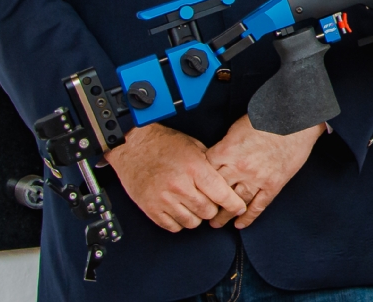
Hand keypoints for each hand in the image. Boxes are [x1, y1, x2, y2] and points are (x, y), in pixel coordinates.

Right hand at [103, 122, 246, 232]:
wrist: (133, 147)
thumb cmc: (164, 144)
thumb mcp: (193, 146)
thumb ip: (210, 164)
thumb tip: (227, 180)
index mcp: (194, 168)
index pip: (221, 194)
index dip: (234, 204)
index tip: (239, 208)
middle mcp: (180, 186)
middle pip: (208, 211)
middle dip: (213, 208)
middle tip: (209, 200)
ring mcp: (164, 199)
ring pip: (192, 222)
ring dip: (196, 216)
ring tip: (193, 204)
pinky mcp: (151, 209)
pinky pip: (174, 227)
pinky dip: (180, 221)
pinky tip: (179, 209)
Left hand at [203, 115, 325, 228]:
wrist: (297, 119)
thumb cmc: (269, 116)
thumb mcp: (238, 125)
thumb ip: (226, 144)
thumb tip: (218, 156)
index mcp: (228, 150)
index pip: (206, 172)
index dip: (198, 183)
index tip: (194, 190)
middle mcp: (240, 167)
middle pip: (217, 191)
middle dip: (208, 204)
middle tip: (201, 212)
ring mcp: (257, 177)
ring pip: (236, 202)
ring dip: (225, 215)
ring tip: (216, 224)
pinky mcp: (273, 184)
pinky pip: (259, 205)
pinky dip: (249, 217)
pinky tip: (240, 224)